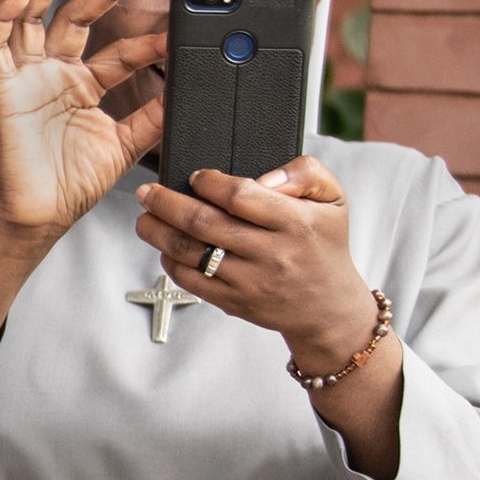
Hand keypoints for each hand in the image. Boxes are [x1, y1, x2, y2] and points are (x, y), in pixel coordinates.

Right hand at [0, 0, 164, 238]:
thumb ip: (153, 118)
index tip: (178, 29)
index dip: (149, 38)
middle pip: (76, 16)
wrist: (42, 217)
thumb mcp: (127, 145)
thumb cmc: (75, 184)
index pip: (119, 49)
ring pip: (32, 16)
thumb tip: (186, 90)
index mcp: (84, 84)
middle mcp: (55, 73)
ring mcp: (28, 77)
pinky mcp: (3, 89)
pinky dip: (2, 16)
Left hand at [137, 156, 383, 366]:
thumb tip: (264, 176)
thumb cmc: (324, 245)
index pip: (240, 196)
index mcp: (295, 222)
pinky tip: (165, 247)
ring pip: (192, 253)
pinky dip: (171, 262)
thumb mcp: (334, 200)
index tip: (196, 176)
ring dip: (159, 233)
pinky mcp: (235, 302)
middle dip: (167, 203)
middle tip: (148, 192)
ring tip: (145, 217)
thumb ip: (305, 173)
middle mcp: (271, 253)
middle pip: (205, 223)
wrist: (327, 307)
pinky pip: (191, 281)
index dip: (209, 182)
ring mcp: (250, 281)